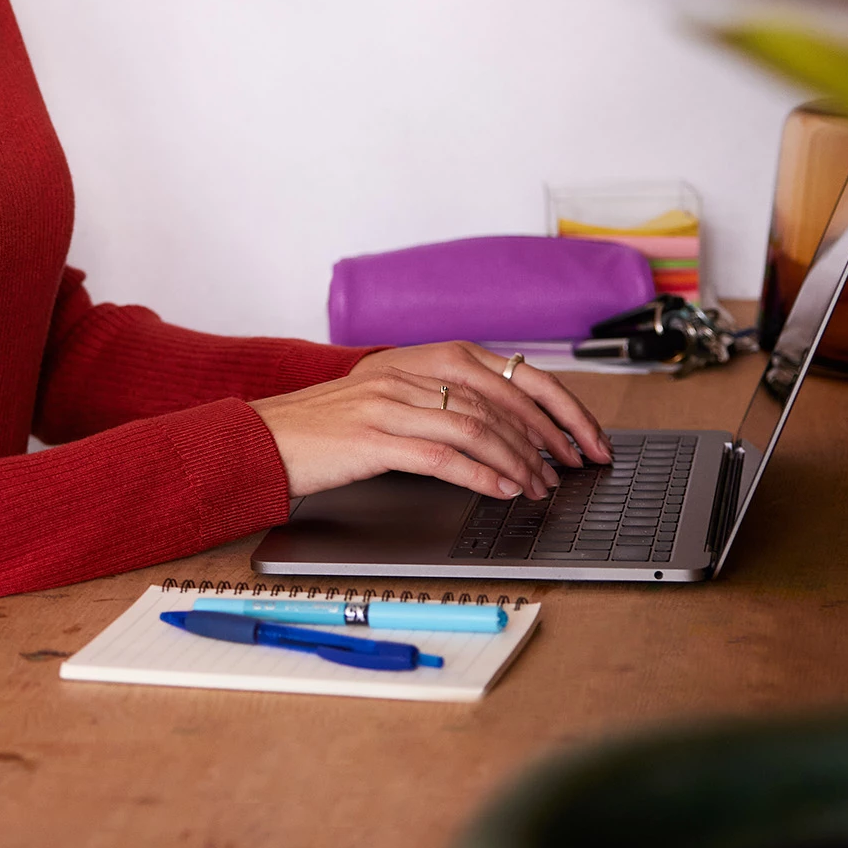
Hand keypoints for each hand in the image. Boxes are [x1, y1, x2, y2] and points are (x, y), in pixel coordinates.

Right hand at [249, 344, 609, 501]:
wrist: (262, 438)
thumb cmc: (326, 428)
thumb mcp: (388, 400)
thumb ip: (439, 402)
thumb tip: (506, 431)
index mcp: (419, 357)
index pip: (509, 373)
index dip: (557, 406)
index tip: (585, 437)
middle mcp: (407, 372)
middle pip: (500, 399)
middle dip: (548, 436)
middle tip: (574, 467)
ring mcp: (389, 402)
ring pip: (475, 426)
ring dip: (518, 460)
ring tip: (540, 487)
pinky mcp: (371, 437)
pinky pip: (440, 455)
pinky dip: (479, 474)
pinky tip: (501, 490)